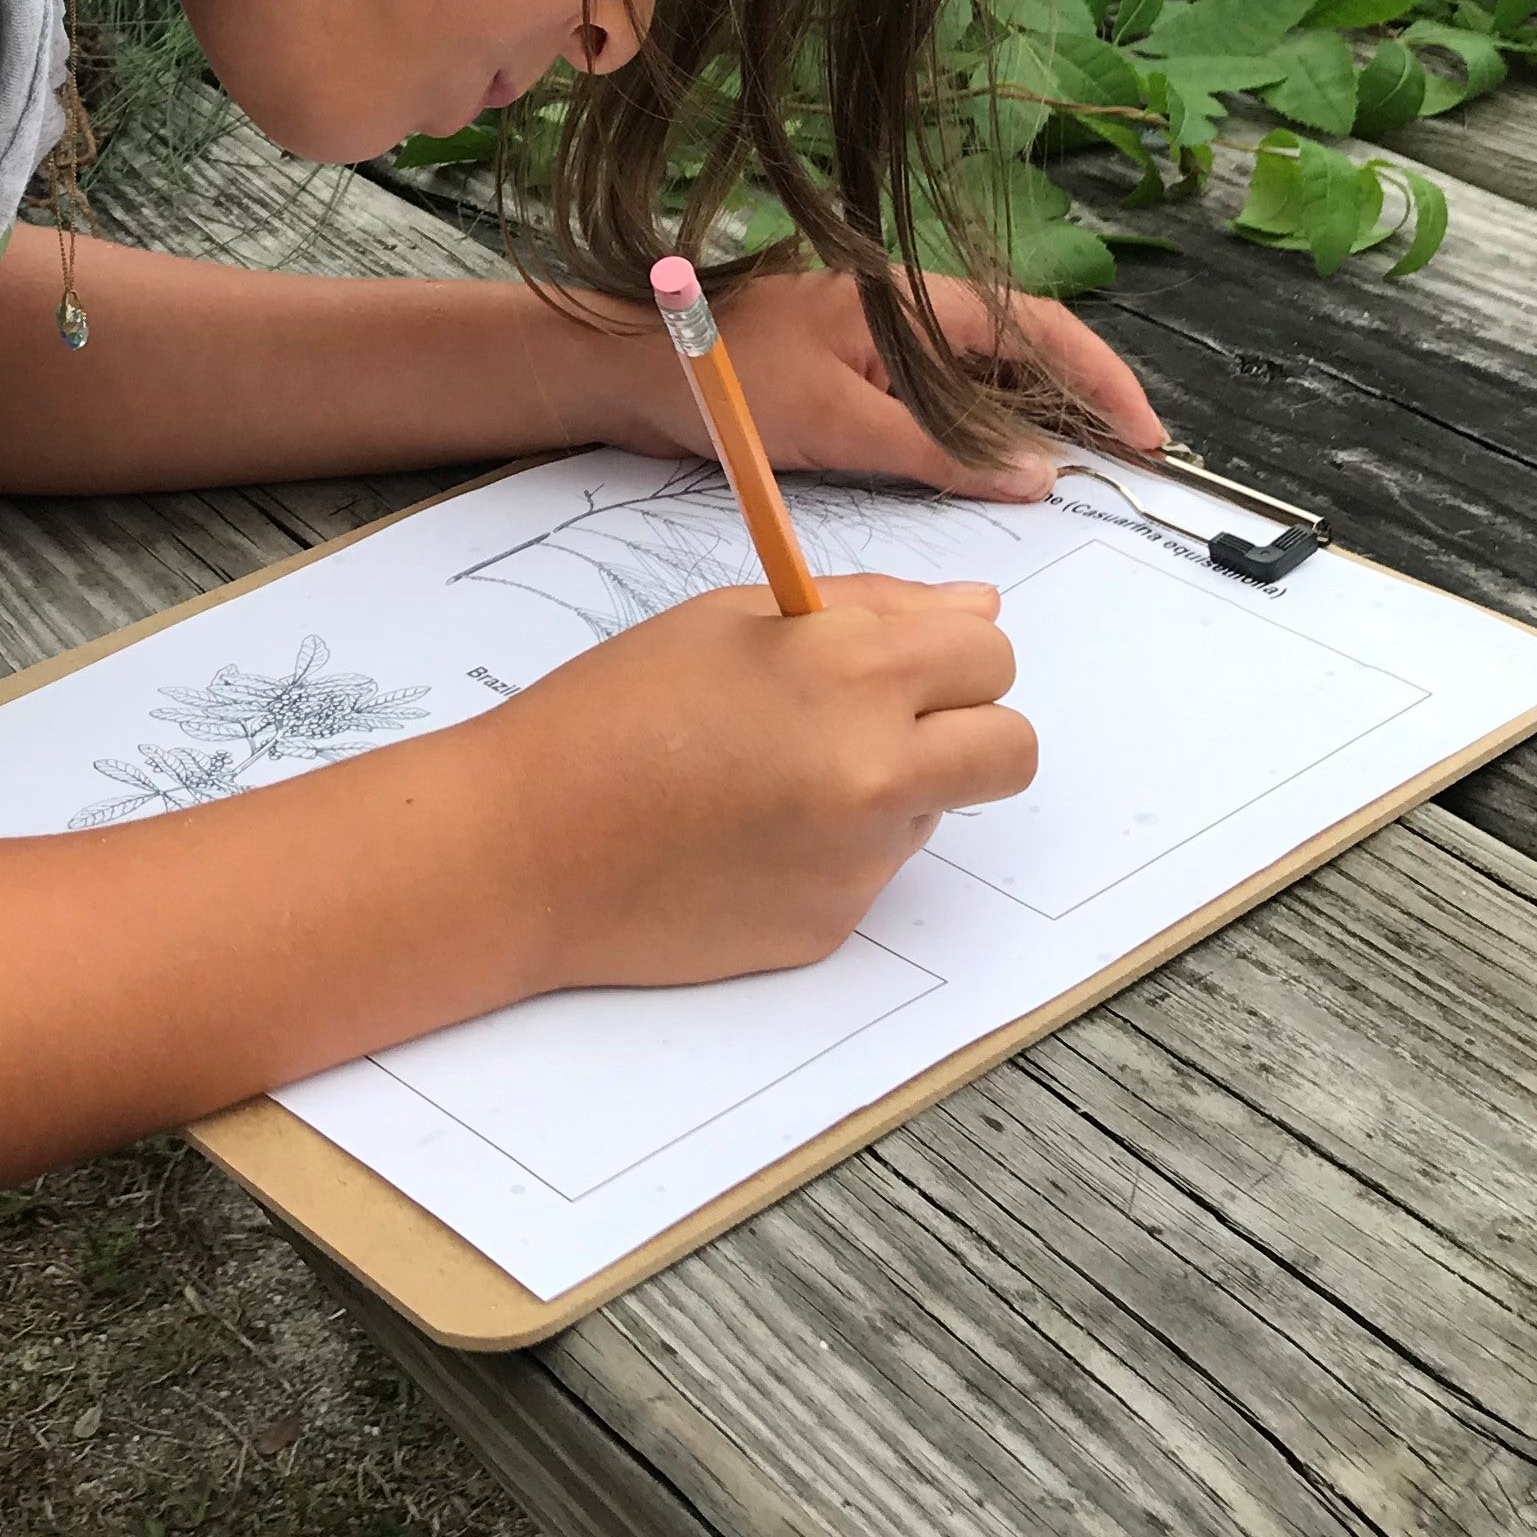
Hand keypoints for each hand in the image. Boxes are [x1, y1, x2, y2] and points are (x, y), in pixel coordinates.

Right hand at [487, 576, 1032, 989]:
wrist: (525, 848)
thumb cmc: (611, 712)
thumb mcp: (734, 620)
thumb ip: (872, 609)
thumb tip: (980, 610)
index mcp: (853, 674)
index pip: (992, 655)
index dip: (951, 652)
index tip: (902, 658)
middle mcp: (877, 773)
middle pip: (1011, 749)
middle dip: (969, 728)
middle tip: (884, 721)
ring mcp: (859, 862)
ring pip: (936, 812)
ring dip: (892, 789)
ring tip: (771, 776)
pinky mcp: (833, 928)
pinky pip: (871, 873)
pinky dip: (831, 850)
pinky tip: (744, 835)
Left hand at [589, 266, 1164, 503]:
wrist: (624, 369)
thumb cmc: (719, 376)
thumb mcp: (835, 423)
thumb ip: (935, 451)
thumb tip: (1032, 476)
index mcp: (908, 298)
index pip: (1035, 327)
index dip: (1099, 379)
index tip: (1146, 434)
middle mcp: (905, 311)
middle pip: (1022, 350)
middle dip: (1083, 400)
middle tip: (1133, 462)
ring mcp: (882, 344)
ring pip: (983, 381)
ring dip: (1034, 424)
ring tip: (1088, 471)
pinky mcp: (857, 378)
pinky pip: (939, 404)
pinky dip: (978, 437)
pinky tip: (1001, 475)